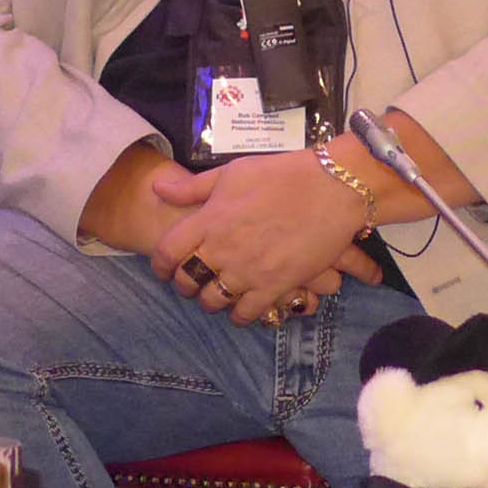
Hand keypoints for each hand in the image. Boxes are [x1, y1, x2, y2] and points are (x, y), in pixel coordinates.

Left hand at [148, 153, 378, 324]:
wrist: (330, 187)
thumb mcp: (231, 172)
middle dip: (185, 284)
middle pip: (188, 281)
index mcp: (209, 220)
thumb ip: (193, 187)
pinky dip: (240, 315)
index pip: (167, 252)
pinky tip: (241, 308)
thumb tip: (157, 188)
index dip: (160, 265)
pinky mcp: (275, 286)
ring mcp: (248, 271)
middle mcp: (222, 249)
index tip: (164, 268)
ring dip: (211, 301)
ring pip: (213, 301)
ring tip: (216, 294)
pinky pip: (246, 313)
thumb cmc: (280, 174)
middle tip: (192, 281)